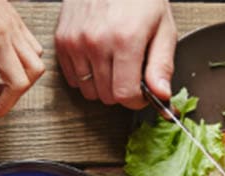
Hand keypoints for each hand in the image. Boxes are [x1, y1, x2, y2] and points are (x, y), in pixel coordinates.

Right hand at [55, 0, 175, 108]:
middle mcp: (96, 43)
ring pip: (88, 90)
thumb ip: (162, 65)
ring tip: (114, 63)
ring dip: (102, 84)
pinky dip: (86, 75)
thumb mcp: (163, 28)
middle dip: (121, 91)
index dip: (137, 99)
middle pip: (106, 96)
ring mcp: (75, 43)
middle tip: (130, 72)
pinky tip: (97, 58)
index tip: (143, 92)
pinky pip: (72, 79)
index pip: (125, 94)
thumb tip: (162, 96)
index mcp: (125, 39)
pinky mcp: (62, 42)